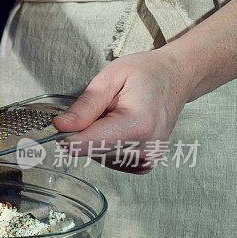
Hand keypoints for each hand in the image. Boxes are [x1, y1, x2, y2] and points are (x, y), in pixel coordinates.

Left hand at [52, 49, 194, 173]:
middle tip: (101, 109)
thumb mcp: (110, 78)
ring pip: (96, 156)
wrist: (176, 77)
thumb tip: (60, 126)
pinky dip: (106, 144)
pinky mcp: (145, 164)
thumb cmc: (146, 73)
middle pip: (88, 151)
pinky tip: (119, 128)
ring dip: (96, 137)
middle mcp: (145, 147)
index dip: (67, 132)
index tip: (65, 119)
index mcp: (137, 125)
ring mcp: (147, 159)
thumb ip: (84, 106)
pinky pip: (108, 160)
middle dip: (84, 130)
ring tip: (115, 115)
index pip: (84, 145)